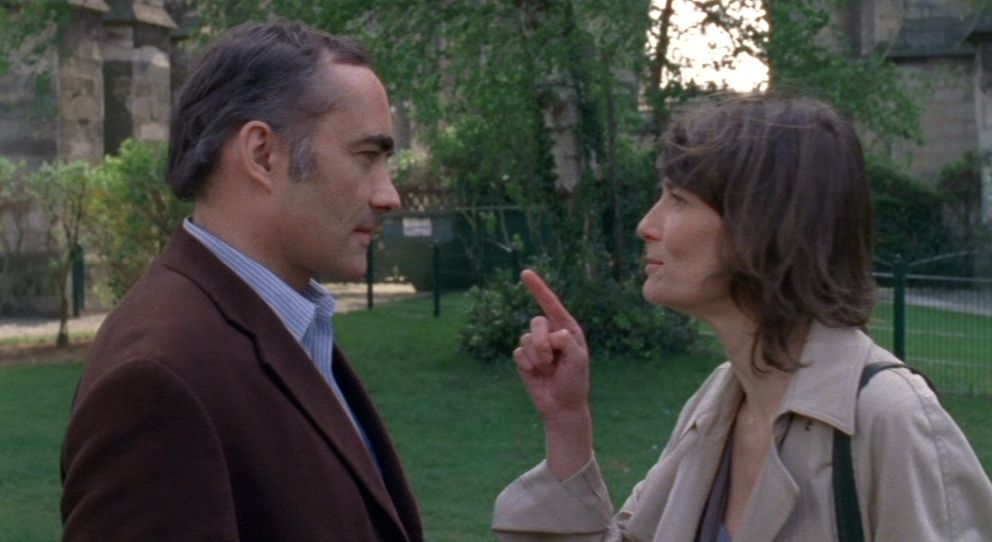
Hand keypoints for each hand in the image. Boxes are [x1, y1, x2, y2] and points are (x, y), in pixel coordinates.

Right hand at [513, 270, 589, 425]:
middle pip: (536, 322)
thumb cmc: (575, 381)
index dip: (538, 288)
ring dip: (536, 357)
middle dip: (541, 342)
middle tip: (550, 360)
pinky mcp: (524, 359)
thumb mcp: (578, 360)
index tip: (525, 273)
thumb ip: (567, 342)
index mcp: (567, 329)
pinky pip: (518, 352)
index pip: (551, 305)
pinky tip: (536, 374)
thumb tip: (553, 333)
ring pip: (526, 338)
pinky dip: (527, 365)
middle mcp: (550, 334)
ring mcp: (536, 346)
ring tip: (547, 370)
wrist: (562, 406)